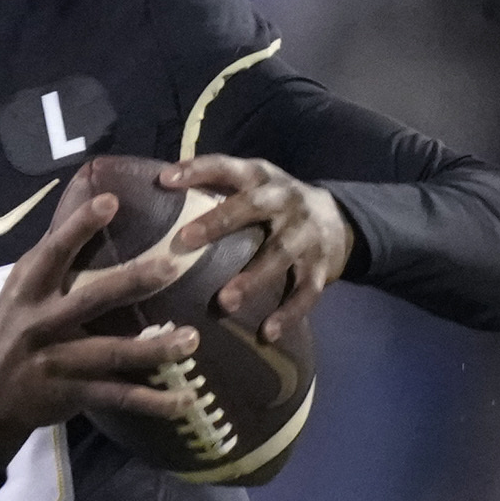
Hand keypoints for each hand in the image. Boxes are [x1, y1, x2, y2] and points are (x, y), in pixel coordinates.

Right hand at [0, 181, 203, 466]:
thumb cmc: (8, 335)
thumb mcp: (15, 295)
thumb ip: (47, 263)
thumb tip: (80, 209)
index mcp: (27, 292)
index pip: (53, 253)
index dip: (79, 226)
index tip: (111, 201)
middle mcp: (41, 324)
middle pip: (91, 300)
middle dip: (131, 282)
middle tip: (171, 267)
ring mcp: (58, 362)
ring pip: (112, 354)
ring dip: (154, 348)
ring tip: (192, 339)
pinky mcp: (73, 395)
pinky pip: (119, 397)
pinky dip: (154, 402)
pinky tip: (186, 399)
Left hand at [164, 154, 349, 348]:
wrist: (340, 221)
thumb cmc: (277, 206)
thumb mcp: (256, 186)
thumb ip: (218, 188)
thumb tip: (159, 190)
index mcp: (263, 178)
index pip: (228, 167)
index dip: (197, 170)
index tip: (165, 180)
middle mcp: (286, 201)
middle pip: (253, 206)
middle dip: (219, 222)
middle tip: (185, 240)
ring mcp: (305, 235)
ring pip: (279, 254)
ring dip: (252, 279)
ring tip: (225, 302)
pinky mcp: (320, 268)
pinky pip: (305, 292)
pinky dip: (288, 314)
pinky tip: (267, 333)